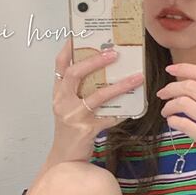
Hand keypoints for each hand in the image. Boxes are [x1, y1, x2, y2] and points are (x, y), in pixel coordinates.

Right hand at [51, 39, 143, 159]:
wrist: (66, 159)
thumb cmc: (70, 131)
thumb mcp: (69, 107)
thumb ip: (79, 91)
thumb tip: (106, 71)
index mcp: (58, 94)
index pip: (59, 66)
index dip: (68, 49)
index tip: (79, 34)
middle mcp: (63, 102)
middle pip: (75, 74)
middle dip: (94, 61)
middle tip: (114, 53)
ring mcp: (73, 116)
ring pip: (97, 96)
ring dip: (118, 85)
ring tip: (136, 77)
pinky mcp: (86, 129)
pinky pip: (109, 117)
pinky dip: (122, 111)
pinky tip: (135, 106)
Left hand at [156, 62, 195, 189]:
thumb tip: (188, 85)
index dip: (185, 68)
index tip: (170, 68)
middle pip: (190, 87)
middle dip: (171, 88)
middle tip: (162, 94)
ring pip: (184, 103)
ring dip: (169, 106)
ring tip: (166, 112)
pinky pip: (184, 124)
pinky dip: (173, 121)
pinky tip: (172, 123)